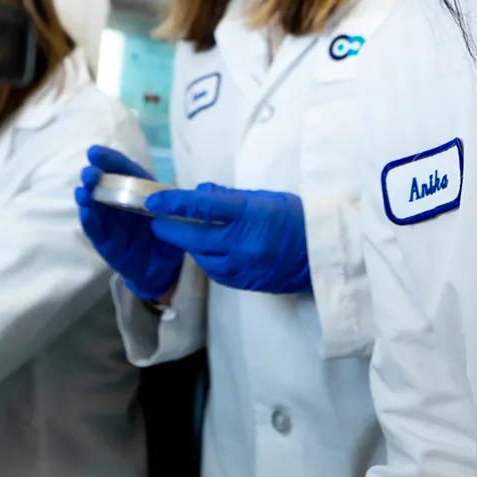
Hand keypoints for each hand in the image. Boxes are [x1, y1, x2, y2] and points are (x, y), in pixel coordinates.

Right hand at [75, 146, 182, 302]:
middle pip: (105, 186)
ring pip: (95, 206)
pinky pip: (95, 229)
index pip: (124, 171)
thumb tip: (202, 189)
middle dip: (95, 177)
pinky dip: (89, 219)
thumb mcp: (178, 219)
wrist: (164, 270)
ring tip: (83, 191)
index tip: (94, 152)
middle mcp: (120, 204)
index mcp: (138, 192)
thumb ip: (182, 205)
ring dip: (88, 197)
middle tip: (89, 172)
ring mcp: (110, 223)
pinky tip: (86, 210)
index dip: (110, 160)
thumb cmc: (168, 238)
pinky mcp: (105, 242)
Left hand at [146, 183, 309, 294]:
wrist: (323, 253)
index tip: (153, 199)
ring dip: (189, 246)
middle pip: (194, 238)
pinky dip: (207, 260)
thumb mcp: (265, 198)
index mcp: (249, 215)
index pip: (203, 207)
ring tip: (184, 234)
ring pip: (202, 258)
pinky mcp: (245, 283)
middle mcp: (242, 243)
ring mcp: (243, 267)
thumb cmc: (296, 218)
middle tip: (157, 220)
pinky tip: (207, 252)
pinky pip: (216, 273)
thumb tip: (198, 193)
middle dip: (170, 229)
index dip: (174, 203)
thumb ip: (229, 197)